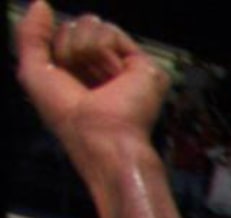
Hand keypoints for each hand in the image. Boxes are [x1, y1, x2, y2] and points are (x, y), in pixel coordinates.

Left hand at [14, 3, 165, 169]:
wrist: (99, 134)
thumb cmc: (68, 116)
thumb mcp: (33, 71)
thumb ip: (30, 34)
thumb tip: (41, 4)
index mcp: (81, 71)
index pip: (63, 34)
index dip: (56, 50)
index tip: (63, 77)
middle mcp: (104, 66)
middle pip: (78, 26)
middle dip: (69, 48)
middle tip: (81, 81)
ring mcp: (124, 65)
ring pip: (93, 25)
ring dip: (84, 50)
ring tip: (99, 80)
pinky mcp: (143, 64)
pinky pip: (110, 32)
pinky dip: (102, 50)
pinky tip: (113, 75)